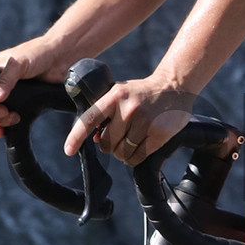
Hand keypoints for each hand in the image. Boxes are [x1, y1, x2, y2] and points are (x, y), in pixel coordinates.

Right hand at [0, 41, 61, 131]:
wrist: (63, 58)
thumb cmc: (37, 53)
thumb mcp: (18, 64)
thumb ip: (5, 80)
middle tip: (3, 113)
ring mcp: (6, 92)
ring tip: (11, 118)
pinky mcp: (20, 102)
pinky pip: (5, 119)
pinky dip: (4, 127)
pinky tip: (4, 131)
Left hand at [63, 77, 194, 165]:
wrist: (175, 86)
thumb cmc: (143, 93)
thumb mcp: (121, 93)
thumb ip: (106, 112)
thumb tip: (95, 138)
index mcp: (115, 96)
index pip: (90, 119)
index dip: (76, 136)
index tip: (69, 150)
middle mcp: (129, 108)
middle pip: (107, 144)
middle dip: (111, 145)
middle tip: (120, 137)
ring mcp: (145, 122)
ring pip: (122, 153)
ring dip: (124, 153)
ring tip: (133, 139)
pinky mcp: (158, 134)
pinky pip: (138, 158)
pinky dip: (135, 157)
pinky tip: (141, 145)